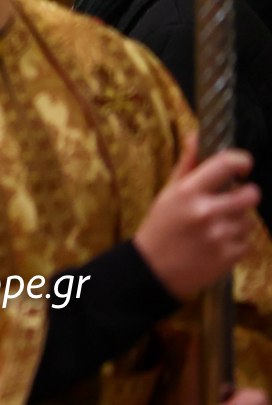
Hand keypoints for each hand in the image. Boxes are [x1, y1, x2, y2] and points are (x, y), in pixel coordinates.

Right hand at [136, 136, 260, 298]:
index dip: (241, 161)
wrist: (154, 270)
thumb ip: (187, 165)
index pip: (225, 164)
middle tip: (234, 199)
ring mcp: (220, 236)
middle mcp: (206, 212)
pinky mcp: (230, 256)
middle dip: (247, 194)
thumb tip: (196, 135)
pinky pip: (248, 240)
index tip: (243, 165)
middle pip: (250, 195)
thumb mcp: (168, 193)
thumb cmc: (160, 226)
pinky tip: (219, 242)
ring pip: (249, 219)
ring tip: (218, 225)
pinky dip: (238, 240)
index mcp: (188, 192)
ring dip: (239, 220)